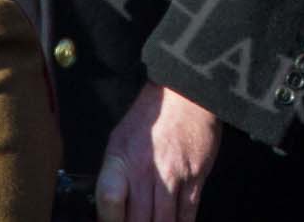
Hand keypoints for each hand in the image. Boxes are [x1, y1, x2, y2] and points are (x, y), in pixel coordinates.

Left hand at [95, 84, 220, 221]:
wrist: (186, 95)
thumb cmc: (150, 117)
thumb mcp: (119, 139)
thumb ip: (113, 174)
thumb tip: (108, 207)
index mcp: (122, 160)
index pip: (108, 202)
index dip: (107, 221)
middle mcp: (146, 171)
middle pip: (138, 220)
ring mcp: (173, 176)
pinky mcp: (196, 177)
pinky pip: (188, 214)